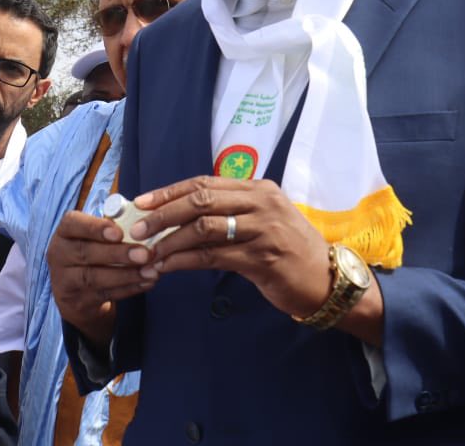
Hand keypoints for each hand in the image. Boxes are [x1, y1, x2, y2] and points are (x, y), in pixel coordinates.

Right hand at [45, 210, 156, 349]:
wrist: (75, 292)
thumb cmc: (91, 252)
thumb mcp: (92, 236)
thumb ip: (111, 227)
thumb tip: (142, 222)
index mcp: (64, 233)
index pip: (72, 224)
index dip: (95, 227)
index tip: (119, 232)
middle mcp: (60, 255)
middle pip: (86, 252)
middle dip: (118, 253)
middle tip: (145, 253)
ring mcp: (66, 281)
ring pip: (95, 277)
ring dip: (127, 274)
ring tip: (151, 271)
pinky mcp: (77, 301)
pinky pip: (105, 295)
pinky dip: (128, 289)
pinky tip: (146, 283)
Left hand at [131, 177, 333, 318]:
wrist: (327, 280)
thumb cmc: (289, 250)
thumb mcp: (262, 220)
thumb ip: (229, 212)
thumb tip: (178, 213)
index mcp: (258, 189)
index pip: (204, 183)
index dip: (168, 192)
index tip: (140, 202)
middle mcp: (261, 203)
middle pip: (200, 200)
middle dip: (162, 214)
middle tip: (136, 230)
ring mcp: (263, 230)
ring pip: (203, 228)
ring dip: (169, 241)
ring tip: (147, 253)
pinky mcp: (262, 259)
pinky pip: (212, 256)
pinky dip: (183, 261)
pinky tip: (167, 268)